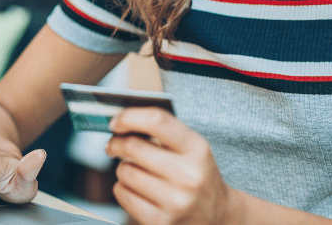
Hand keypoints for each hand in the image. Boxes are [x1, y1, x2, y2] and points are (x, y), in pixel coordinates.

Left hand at [105, 107, 243, 224]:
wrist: (218, 216)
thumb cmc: (197, 175)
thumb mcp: (192, 148)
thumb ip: (163, 131)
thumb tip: (122, 121)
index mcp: (197, 149)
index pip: (157, 121)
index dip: (129, 117)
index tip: (116, 121)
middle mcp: (188, 175)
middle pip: (133, 147)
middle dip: (117, 143)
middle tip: (113, 144)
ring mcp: (175, 201)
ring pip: (125, 171)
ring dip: (122, 168)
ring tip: (134, 170)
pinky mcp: (161, 221)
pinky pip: (123, 194)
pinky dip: (122, 188)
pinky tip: (135, 188)